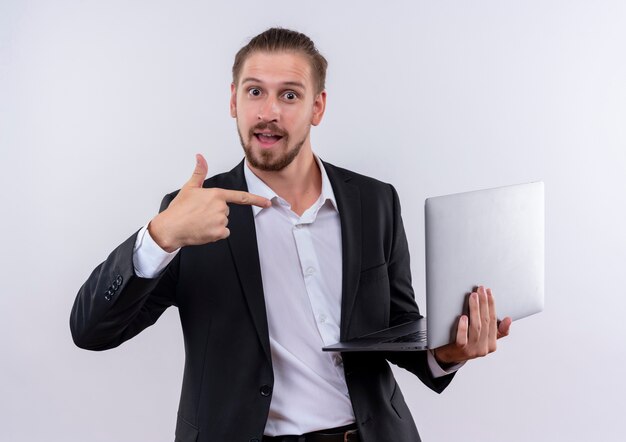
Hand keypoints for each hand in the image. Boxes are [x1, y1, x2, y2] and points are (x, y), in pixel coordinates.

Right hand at [149, 154, 270, 251]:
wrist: (170, 228)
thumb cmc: (179, 209)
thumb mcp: (190, 187)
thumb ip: (199, 172)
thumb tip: (200, 157)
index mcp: (216, 195)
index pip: (241, 197)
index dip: (256, 200)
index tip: (268, 202)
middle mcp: (221, 207)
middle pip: (226, 210)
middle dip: (216, 212)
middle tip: (200, 213)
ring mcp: (221, 220)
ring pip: (224, 222)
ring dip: (214, 223)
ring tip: (199, 222)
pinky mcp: (219, 233)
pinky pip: (223, 233)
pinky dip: (215, 233)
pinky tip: (203, 230)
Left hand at [433, 286, 511, 364]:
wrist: (449, 356)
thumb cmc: (466, 342)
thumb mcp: (483, 337)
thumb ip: (497, 330)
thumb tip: (509, 319)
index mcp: (492, 344)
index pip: (493, 320)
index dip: (491, 305)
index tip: (488, 291)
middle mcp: (484, 348)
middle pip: (485, 321)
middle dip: (484, 303)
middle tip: (480, 289)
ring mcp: (472, 350)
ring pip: (476, 327)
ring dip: (475, 310)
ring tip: (473, 296)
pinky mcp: (460, 350)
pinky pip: (463, 338)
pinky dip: (463, 327)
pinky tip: (463, 317)